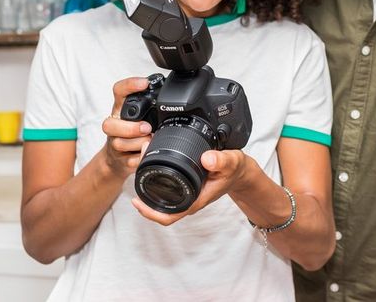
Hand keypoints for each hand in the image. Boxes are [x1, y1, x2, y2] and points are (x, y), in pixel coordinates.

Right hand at [101, 76, 152, 179]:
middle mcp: (115, 125)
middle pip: (109, 124)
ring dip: (138, 143)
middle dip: (130, 127)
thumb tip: (171, 96)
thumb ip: (150, 105)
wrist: (117, 158)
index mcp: (121, 109)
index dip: (129, 85)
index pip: (119, 91)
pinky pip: (128, 161)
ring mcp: (115, 143)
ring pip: (119, 143)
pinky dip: (140, 158)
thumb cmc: (132, 132)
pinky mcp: (119, 159)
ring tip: (150, 141)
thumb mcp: (140, 115)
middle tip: (147, 127)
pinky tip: (146, 153)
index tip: (144, 83)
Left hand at [131, 149, 250, 224]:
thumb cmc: (235, 170)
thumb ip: (221, 160)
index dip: (149, 213)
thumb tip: (206, 159)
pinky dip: (156, 182)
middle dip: (144, 197)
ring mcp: (187, 195)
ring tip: (140, 165)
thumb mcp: (231, 162)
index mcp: (195, 199)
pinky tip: (151, 168)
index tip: (136, 201)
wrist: (240, 172)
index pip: (168, 216)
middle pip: (160, 209)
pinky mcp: (186, 188)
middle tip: (135, 173)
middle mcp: (188, 200)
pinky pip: (167, 192)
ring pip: (162, 200)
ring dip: (149, 188)